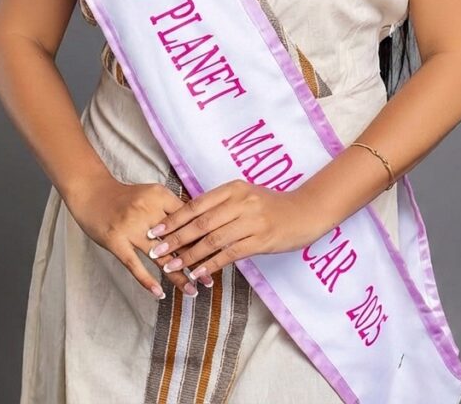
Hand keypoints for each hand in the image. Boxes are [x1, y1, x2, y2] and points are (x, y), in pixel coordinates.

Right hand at [65, 171, 213, 298]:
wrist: (92, 193)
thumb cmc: (125, 197)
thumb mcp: (152, 194)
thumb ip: (172, 207)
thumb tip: (200, 223)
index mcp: (160, 196)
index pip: (188, 220)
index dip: (203, 238)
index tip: (219, 254)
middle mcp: (147, 211)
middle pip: (177, 240)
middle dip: (196, 261)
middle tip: (210, 279)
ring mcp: (131, 227)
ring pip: (160, 256)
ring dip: (177, 276)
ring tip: (192, 291)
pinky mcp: (116, 241)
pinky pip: (134, 265)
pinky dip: (147, 281)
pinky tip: (160, 294)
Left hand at [143, 178, 311, 281]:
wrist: (305, 212)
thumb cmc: (272, 206)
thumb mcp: (246, 196)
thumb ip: (222, 204)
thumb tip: (191, 218)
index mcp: (233, 188)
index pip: (196, 204)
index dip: (174, 219)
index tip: (155, 230)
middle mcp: (240, 202)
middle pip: (200, 223)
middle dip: (175, 238)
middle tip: (155, 251)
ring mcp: (251, 221)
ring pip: (212, 240)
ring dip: (189, 256)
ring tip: (172, 267)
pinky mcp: (260, 240)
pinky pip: (230, 254)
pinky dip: (211, 264)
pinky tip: (198, 273)